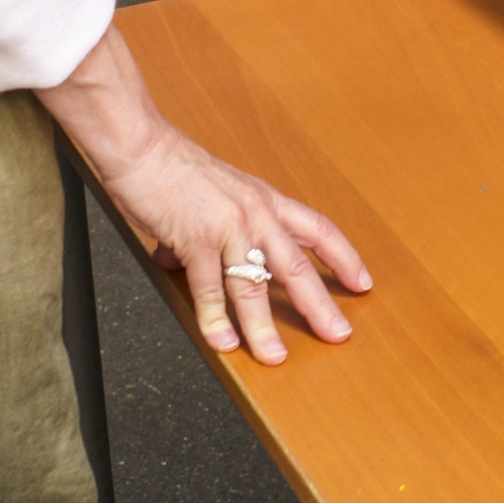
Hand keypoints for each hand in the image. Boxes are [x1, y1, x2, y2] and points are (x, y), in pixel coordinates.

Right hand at [41, 28, 369, 365]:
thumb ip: (218, 230)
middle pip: (297, 267)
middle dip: (320, 305)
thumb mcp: (216, 194)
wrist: (141, 146)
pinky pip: (209, 289)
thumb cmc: (173, 167)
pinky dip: (217, 320)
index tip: (362, 282)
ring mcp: (227, 227)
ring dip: (265, 327)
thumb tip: (196, 264)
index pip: (317, 230)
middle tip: (338, 334)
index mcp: (265, 199)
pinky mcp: (195, 238)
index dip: (343, 257)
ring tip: (275, 357)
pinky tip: (224, 343)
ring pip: (254, 286)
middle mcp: (255, 213)